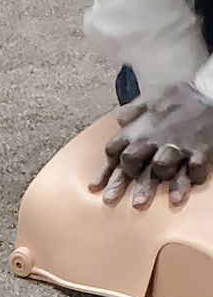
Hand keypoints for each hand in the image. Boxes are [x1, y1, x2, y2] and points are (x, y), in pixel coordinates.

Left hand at [92, 84, 212, 209]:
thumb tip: (120, 121)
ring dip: (151, 184)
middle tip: (111, 200)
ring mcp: (179, 144)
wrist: (212, 92)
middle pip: (132, 160)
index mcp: (141, 127)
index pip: (115, 149)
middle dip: (122, 179)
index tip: (96, 187)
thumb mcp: (152, 98)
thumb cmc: (180, 99)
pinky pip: (192, 170)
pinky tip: (176, 198)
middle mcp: (156, 137)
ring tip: (139, 204)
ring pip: (160, 166)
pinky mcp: (202, 150)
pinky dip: (186, 183)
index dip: (106, 170)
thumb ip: (134, 110)